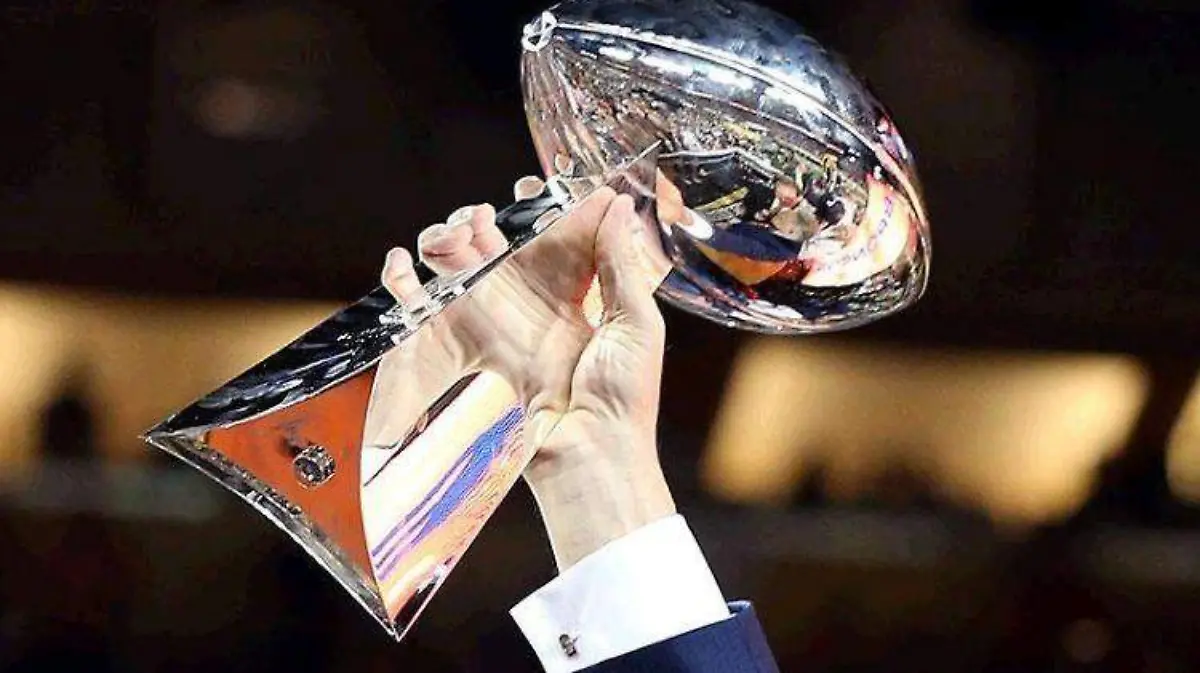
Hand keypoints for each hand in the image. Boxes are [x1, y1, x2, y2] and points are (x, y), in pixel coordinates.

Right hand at [379, 179, 675, 568]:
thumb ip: (621, 263)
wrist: (590, 457)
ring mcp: (494, 329)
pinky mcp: (465, 353)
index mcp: (575, 299)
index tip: (535, 186)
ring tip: (454, 232)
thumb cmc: (624, 399)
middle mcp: (531, 309)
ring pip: (458, 269)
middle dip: (481, 221)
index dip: (542, 210)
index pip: (554, 240)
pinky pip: (425, 311)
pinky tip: (401, 265)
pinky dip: (404, 284)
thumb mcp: (636, 324)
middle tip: (482, 214)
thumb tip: (615, 203)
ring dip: (446, 241)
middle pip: (497, 248)